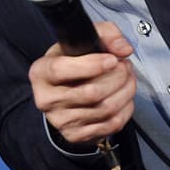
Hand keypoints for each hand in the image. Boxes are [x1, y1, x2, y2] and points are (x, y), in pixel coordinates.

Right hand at [28, 21, 135, 144]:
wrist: (62, 93)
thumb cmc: (71, 63)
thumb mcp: (81, 41)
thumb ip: (105, 34)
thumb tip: (123, 48)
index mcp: (40, 72)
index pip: (60, 70)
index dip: (91, 65)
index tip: (112, 60)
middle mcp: (46, 99)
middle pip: (89, 93)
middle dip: (117, 78)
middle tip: (125, 66)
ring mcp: (60, 120)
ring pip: (104, 109)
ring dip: (125, 92)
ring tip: (128, 79)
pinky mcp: (75, 135)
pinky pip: (110, 124)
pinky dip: (125, 109)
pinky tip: (124, 97)